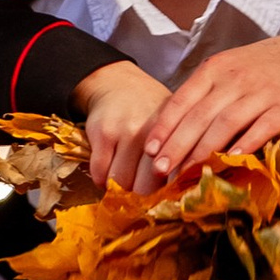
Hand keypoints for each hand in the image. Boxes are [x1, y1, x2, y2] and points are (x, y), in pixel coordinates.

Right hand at [79, 58, 176, 189]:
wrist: (119, 84)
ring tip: (124, 175)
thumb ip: (180, 156)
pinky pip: (99, 172)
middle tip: (139, 185)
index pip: (172, 180)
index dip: (164, 193)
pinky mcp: (103, 134)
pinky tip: (108, 170)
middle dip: (140, 193)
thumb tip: (180, 193)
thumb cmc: (151, 112)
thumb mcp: (174, 127)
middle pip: (145, 187)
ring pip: (120, 182)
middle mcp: (153, 134)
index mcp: (175, 136)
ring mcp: (127, 132)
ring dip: (119, 186)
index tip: (160, 195)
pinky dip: (101, 179)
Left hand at [138, 33, 279, 187]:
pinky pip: (262, 128)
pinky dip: (245, 144)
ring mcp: (261, 92)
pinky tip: (230, 161)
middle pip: (199, 115)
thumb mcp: (228, 69)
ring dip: (203, 150)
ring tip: (187, 172)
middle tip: (160, 169)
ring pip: (225, 123)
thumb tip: (172, 130)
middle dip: (177, 145)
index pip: (182, 99)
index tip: (150, 149)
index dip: (164, 126)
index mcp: (215, 69)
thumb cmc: (261, 68)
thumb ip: (204, 93)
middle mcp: (235, 79)